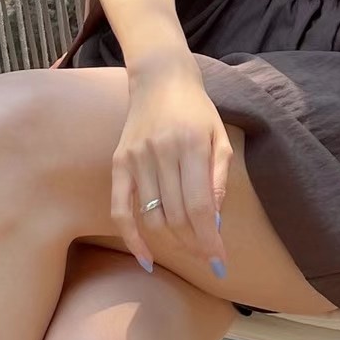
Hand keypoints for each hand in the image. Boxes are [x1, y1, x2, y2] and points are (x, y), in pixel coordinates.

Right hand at [110, 50, 231, 277]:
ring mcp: (136, 159)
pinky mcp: (119, 163)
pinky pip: (120, 209)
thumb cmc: (197, 110)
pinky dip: (132, 238)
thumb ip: (219, 179)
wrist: (160, 79)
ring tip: (188, 248)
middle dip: (195, 244)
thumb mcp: (220, 137)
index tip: (220, 260)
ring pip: (153, 217)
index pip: (199, 207)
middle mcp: (162, 153)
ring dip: (173, 242)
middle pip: (177, 217)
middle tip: (207, 255)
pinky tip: (146, 258)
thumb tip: (213, 222)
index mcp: (192, 146)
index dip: (209, 239)